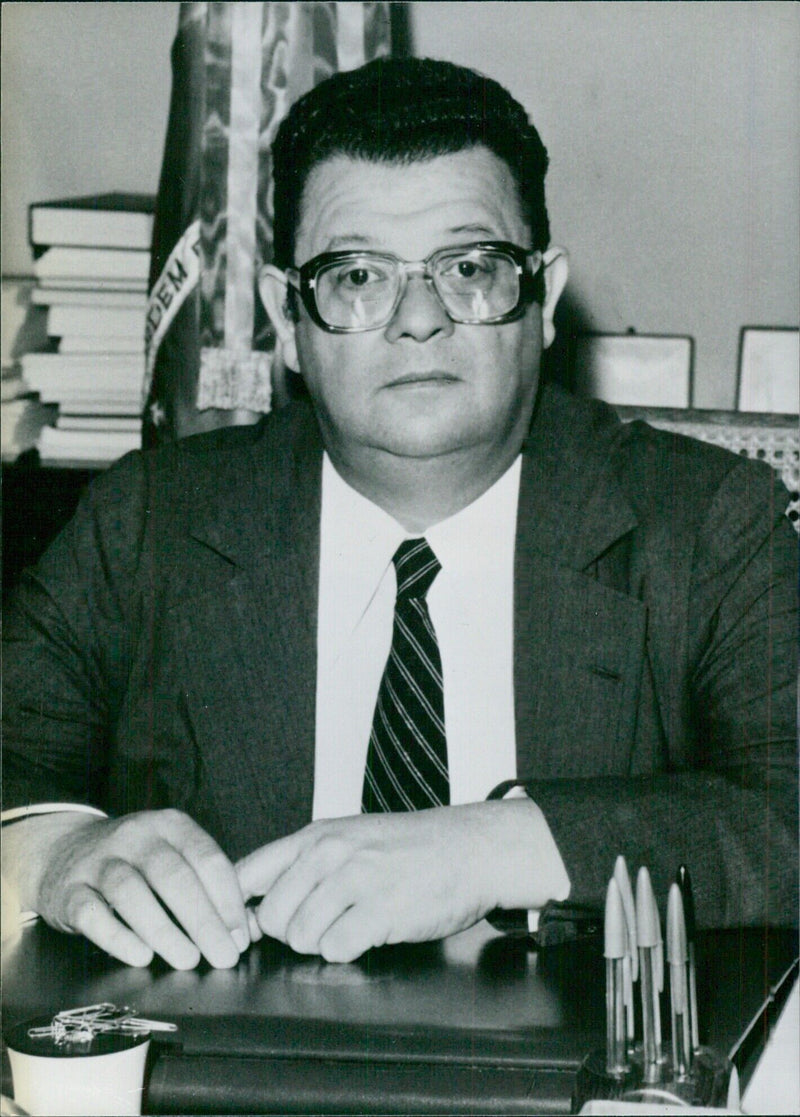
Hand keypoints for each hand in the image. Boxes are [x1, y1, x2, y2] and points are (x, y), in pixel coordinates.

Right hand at [4, 809, 248, 968]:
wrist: (62, 851)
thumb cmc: (134, 861)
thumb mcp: (170, 852)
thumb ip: (201, 881)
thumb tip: (238, 930)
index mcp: (170, 825)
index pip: (207, 858)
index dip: (228, 899)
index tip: (241, 936)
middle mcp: (135, 836)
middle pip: (173, 876)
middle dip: (203, 920)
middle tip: (223, 956)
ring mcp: (98, 861)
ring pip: (131, 892)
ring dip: (164, 930)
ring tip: (188, 959)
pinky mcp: (68, 890)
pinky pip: (91, 913)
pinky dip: (117, 937)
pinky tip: (141, 956)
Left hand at [237, 799, 562, 962]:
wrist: (469, 848)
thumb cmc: (409, 848)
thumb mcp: (347, 839)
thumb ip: (300, 867)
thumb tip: (252, 910)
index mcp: (314, 836)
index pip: (247, 875)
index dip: (240, 911)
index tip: (250, 930)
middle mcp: (329, 853)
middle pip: (272, 916)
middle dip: (292, 932)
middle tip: (325, 923)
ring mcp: (355, 879)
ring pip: (302, 937)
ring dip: (324, 942)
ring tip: (353, 924)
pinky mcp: (381, 909)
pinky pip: (337, 948)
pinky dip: (350, 950)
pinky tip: (370, 932)